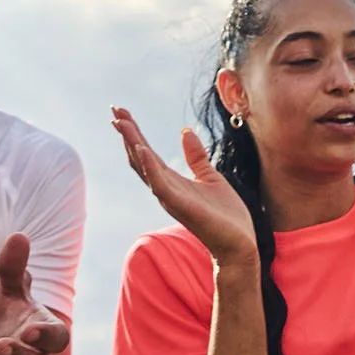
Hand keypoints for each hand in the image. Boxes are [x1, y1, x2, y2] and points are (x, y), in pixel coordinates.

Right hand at [111, 111, 258, 268]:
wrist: (240, 244)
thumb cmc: (226, 216)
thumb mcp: (211, 177)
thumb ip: (196, 157)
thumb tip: (185, 131)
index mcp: (172, 181)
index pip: (147, 153)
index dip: (134, 132)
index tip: (122, 112)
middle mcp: (165, 189)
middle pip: (140, 157)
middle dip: (127, 133)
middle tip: (114, 110)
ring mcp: (170, 198)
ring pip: (145, 167)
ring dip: (132, 144)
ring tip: (121, 122)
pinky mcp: (180, 206)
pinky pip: (160, 184)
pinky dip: (149, 166)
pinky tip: (141, 149)